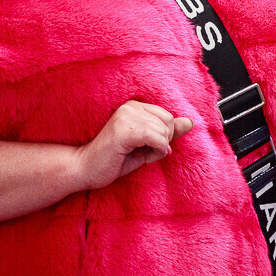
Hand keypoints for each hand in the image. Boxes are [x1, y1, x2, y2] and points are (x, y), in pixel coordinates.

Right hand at [73, 100, 194, 189]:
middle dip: (162, 142)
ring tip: (138, 154)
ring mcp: (126, 116)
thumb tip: (190, 122)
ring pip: (164, 131)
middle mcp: (130, 107)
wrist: (86, 169)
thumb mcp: (147, 145)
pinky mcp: (124, 130)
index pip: (168, 116)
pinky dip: (156, 152)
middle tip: (142, 152)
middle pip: (169, 122)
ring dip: (158, 149)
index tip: (146, 147)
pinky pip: (157, 139)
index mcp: (134, 106)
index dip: (163, 136)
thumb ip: (167, 133)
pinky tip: (141, 156)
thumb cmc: (114, 160)